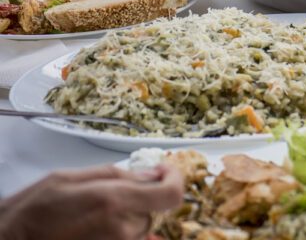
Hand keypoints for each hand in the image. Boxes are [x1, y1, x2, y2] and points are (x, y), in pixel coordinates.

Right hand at [0, 165, 182, 239]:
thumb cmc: (32, 211)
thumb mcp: (70, 177)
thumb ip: (116, 174)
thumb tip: (149, 173)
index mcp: (114, 200)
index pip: (171, 194)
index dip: (174, 179)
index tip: (164, 170)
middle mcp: (122, 227)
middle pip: (155, 208)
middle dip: (142, 195)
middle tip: (115, 190)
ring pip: (142, 225)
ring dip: (129, 214)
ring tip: (96, 210)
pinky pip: (128, 239)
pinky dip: (120, 229)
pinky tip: (95, 225)